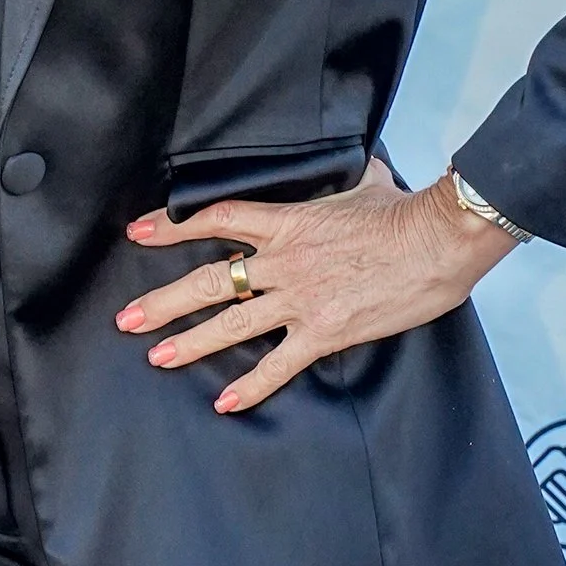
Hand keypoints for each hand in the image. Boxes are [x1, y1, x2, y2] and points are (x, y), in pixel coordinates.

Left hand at [116, 159, 514, 414]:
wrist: (439, 239)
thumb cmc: (408, 211)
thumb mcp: (369, 183)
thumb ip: (350, 178)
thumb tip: (361, 163)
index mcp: (288, 223)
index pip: (217, 220)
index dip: (172, 226)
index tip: (139, 233)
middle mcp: (283, 261)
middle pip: (209, 280)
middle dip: (163, 302)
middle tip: (127, 320)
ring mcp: (300, 298)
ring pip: (231, 322)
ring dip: (189, 343)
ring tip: (156, 357)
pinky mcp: (324, 331)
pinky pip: (278, 364)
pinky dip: (251, 386)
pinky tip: (225, 402)